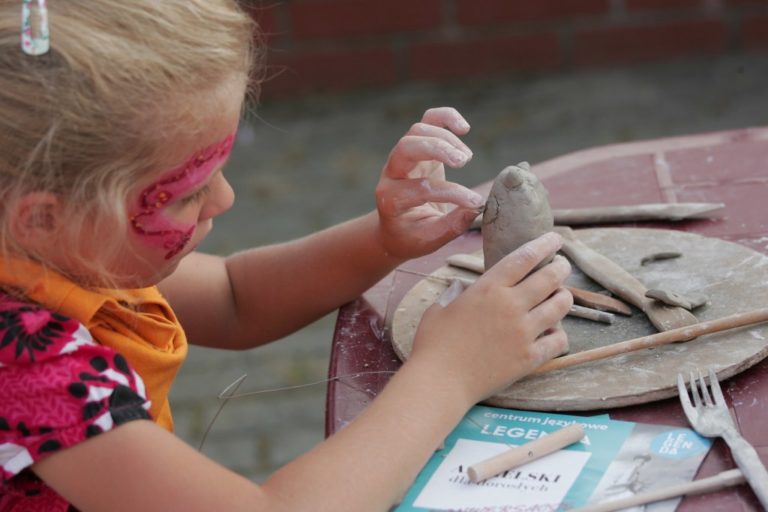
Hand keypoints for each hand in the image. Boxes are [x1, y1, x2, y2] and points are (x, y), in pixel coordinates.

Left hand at [375, 107, 484, 258]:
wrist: (396, 227)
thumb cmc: (412, 235)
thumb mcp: (428, 240)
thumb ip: (451, 226)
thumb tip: (475, 208)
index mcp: (391, 199)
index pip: (422, 188)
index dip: (452, 194)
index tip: (475, 203)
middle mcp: (392, 174)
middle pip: (407, 147)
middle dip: (438, 148)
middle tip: (465, 162)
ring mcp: (402, 157)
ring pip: (417, 130)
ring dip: (445, 138)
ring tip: (466, 158)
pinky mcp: (416, 146)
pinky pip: (427, 120)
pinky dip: (445, 117)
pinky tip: (464, 128)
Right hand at [408, 232, 572, 405]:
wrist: (440, 381)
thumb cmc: (433, 343)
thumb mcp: (439, 308)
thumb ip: (455, 293)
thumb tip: (462, 288)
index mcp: (488, 288)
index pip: (525, 257)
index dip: (544, 245)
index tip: (555, 239)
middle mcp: (511, 305)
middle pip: (549, 277)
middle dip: (560, 267)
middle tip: (562, 265)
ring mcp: (523, 332)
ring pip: (560, 306)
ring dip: (564, 297)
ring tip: (561, 296)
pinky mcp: (529, 357)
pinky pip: (558, 340)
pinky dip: (559, 334)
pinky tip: (554, 333)